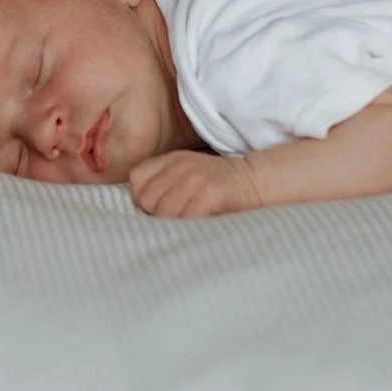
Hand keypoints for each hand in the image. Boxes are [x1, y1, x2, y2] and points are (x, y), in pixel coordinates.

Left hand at [128, 149, 259, 218]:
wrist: (254, 180)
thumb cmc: (218, 186)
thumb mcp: (187, 174)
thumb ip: (164, 185)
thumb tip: (140, 210)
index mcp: (172, 159)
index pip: (136, 179)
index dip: (142, 200)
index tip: (155, 211)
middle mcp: (180, 166)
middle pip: (147, 200)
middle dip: (155, 216)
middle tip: (172, 224)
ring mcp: (194, 179)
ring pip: (163, 212)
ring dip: (171, 226)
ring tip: (184, 231)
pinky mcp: (209, 194)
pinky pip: (185, 218)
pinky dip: (187, 229)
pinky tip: (196, 230)